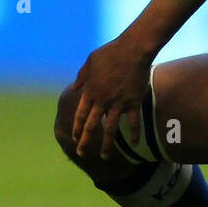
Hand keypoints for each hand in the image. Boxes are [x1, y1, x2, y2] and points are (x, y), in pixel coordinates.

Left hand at [69, 38, 156, 159]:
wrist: (133, 49)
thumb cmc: (111, 52)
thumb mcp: (90, 61)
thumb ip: (82, 76)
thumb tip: (74, 88)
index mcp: (91, 91)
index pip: (80, 115)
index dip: (77, 128)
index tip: (75, 139)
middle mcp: (103, 100)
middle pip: (92, 126)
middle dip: (85, 142)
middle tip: (82, 153)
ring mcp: (118, 103)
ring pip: (110, 129)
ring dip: (107, 145)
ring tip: (104, 157)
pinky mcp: (133, 101)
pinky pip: (133, 122)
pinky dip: (134, 133)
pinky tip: (132, 144)